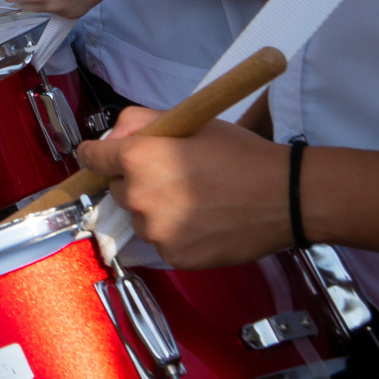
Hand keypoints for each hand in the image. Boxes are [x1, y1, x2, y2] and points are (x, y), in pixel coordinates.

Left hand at [76, 110, 291, 267]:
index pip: (91, 157)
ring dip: (156, 211)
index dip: (97, 155)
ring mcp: (157, 231)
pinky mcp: (175, 257)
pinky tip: (204, 221)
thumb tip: (112, 137)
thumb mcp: (188, 122)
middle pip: (118, 189)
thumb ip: (139, 122)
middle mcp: (140, 197)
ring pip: (141, 218)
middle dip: (137, 182)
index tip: (101, 158)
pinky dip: (176, 234)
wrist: (287, 196)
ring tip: (196, 201)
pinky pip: (162, 242)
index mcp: (138, 158)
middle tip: (174, 177)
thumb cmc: (241, 155)